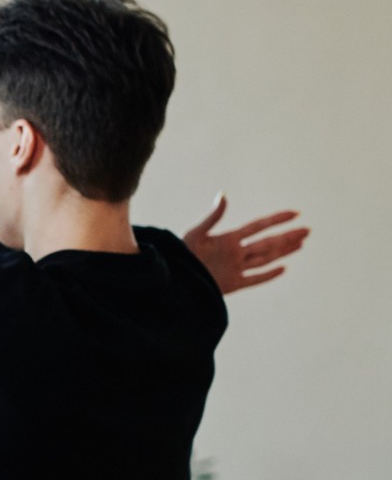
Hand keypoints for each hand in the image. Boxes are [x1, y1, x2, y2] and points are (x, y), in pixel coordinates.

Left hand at [183, 195, 307, 294]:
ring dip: (283, 251)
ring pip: (265, 259)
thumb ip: (212, 217)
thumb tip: (223, 195)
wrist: (172, 278)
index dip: (276, 220)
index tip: (295, 213)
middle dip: (287, 236)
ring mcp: (235, 268)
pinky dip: (268, 275)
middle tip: (308, 230)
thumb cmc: (179, 253)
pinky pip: (254, 280)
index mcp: (228, 239)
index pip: (258, 227)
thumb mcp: (195, 233)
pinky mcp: (231, 284)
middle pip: (267, 243)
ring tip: (301, 243)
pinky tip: (283, 269)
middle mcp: (235, 253)